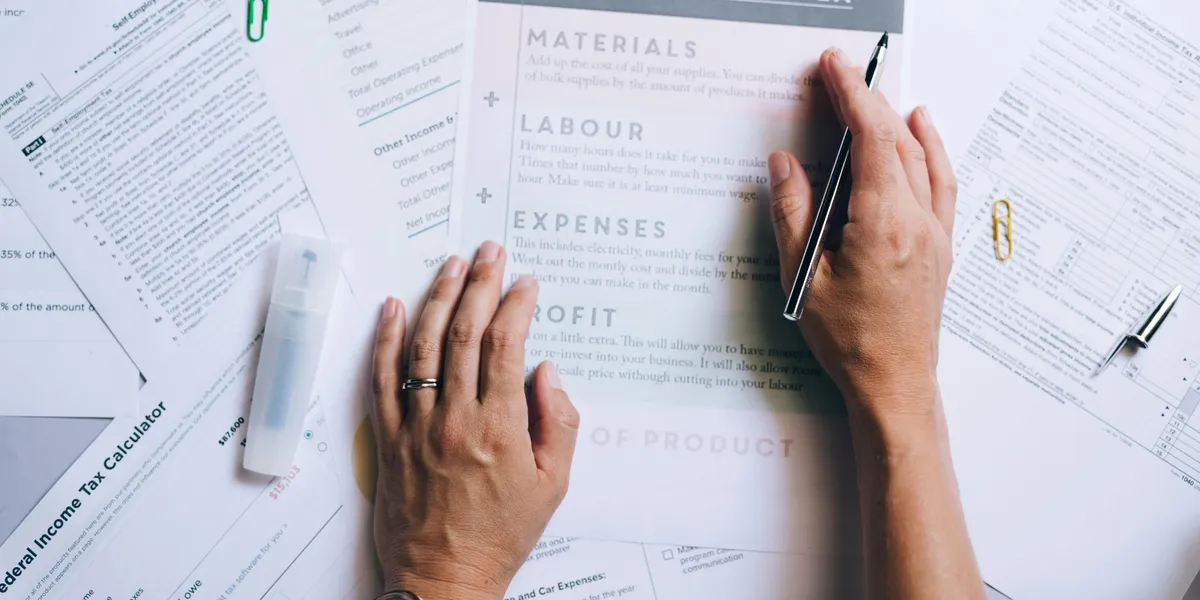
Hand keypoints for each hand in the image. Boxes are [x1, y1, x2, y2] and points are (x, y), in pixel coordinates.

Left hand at [370, 241, 579, 599]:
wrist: (445, 578)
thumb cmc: (501, 535)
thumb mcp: (554, 484)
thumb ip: (559, 423)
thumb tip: (546, 372)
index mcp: (500, 429)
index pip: (507, 347)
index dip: (517, 306)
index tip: (526, 283)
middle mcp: (454, 419)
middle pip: (463, 333)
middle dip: (480, 284)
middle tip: (490, 252)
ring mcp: (415, 427)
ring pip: (422, 346)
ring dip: (437, 297)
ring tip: (451, 264)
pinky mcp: (388, 439)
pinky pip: (381, 378)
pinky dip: (385, 338)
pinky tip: (394, 305)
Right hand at [769, 48, 956, 417]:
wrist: (895, 385)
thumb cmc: (850, 342)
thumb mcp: (803, 280)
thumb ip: (793, 215)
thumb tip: (785, 164)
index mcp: (884, 226)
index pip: (872, 140)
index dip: (852, 96)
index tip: (834, 68)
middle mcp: (918, 222)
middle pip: (897, 141)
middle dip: (868, 100)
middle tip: (839, 73)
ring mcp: (935, 233)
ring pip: (922, 157)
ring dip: (896, 119)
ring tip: (872, 92)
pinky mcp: (941, 246)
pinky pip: (942, 181)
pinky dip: (932, 148)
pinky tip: (923, 130)